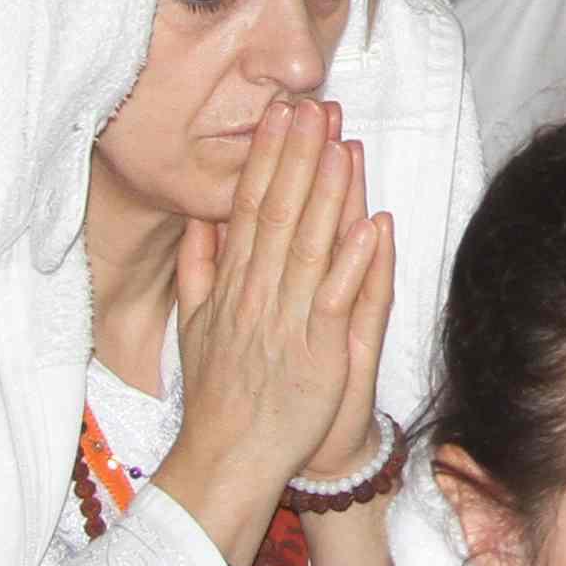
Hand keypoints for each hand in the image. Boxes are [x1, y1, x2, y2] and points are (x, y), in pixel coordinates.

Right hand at [148, 102, 394, 565]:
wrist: (226, 459)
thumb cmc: (217, 396)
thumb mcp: (193, 326)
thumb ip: (196, 269)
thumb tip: (201, 218)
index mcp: (230, 285)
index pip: (249, 207)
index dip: (268, 158)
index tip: (283, 115)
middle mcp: (256, 295)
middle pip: (279, 212)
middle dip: (299, 156)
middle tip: (315, 105)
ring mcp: (287, 322)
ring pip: (309, 244)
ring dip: (328, 191)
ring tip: (343, 142)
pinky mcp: (318, 353)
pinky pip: (338, 298)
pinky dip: (354, 260)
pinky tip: (372, 221)